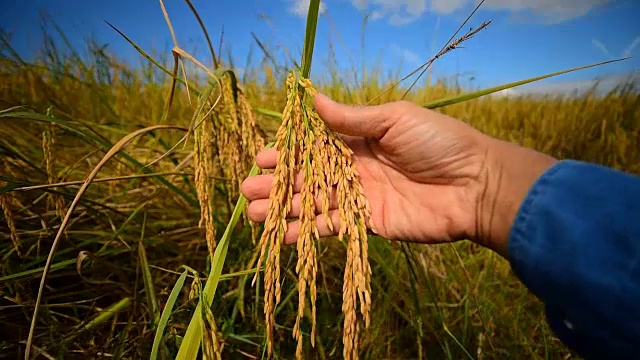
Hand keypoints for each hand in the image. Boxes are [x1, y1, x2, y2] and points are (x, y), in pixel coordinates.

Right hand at [241, 94, 556, 256]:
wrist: (475, 184)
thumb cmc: (438, 142)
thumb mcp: (394, 119)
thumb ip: (352, 118)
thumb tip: (313, 100)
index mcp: (359, 141)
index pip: (314, 147)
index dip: (288, 152)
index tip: (262, 155)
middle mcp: (355, 170)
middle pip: (308, 178)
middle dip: (277, 183)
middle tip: (247, 190)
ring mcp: (360, 198)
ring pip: (313, 204)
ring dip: (283, 209)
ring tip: (253, 214)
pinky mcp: (368, 224)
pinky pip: (332, 227)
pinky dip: (307, 231)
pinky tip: (282, 235)